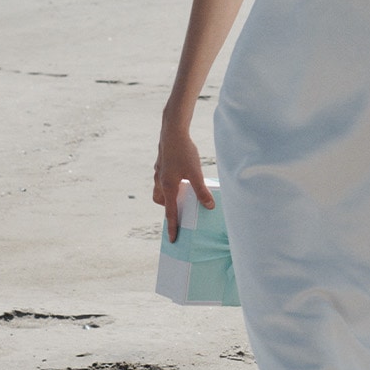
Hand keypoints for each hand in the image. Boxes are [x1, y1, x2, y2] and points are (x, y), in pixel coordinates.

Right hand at [152, 127, 214, 241]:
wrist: (172, 130)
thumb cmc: (183, 151)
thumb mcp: (195, 172)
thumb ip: (201, 191)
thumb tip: (209, 206)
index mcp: (167, 186)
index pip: (170, 212)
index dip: (172, 227)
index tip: (172, 239)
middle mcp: (160, 180)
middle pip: (160, 200)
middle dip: (167, 207)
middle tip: (179, 208)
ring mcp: (159, 170)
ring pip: (159, 188)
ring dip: (167, 193)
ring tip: (181, 191)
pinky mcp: (162, 162)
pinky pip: (162, 177)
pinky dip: (168, 181)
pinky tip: (180, 174)